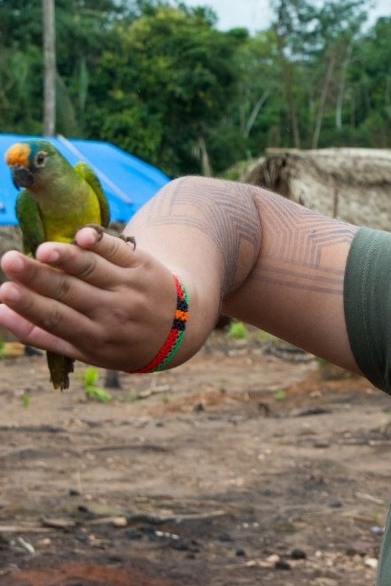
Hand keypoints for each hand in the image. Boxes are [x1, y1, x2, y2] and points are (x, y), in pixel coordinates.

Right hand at [0, 227, 185, 371]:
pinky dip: (101, 242)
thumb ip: (43, 334)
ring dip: (67, 257)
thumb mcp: (87, 350)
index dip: (29, 305)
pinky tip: (82, 235)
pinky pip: (119, 250)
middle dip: (38, 276)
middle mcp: (114, 313)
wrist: (179, 327)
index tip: (3, 291)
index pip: (57, 319)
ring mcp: (130, 287)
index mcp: (95, 338)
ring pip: (94, 269)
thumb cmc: (120, 338)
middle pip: (70, 292)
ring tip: (42, 249)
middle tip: (9, 261)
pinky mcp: (142, 264)